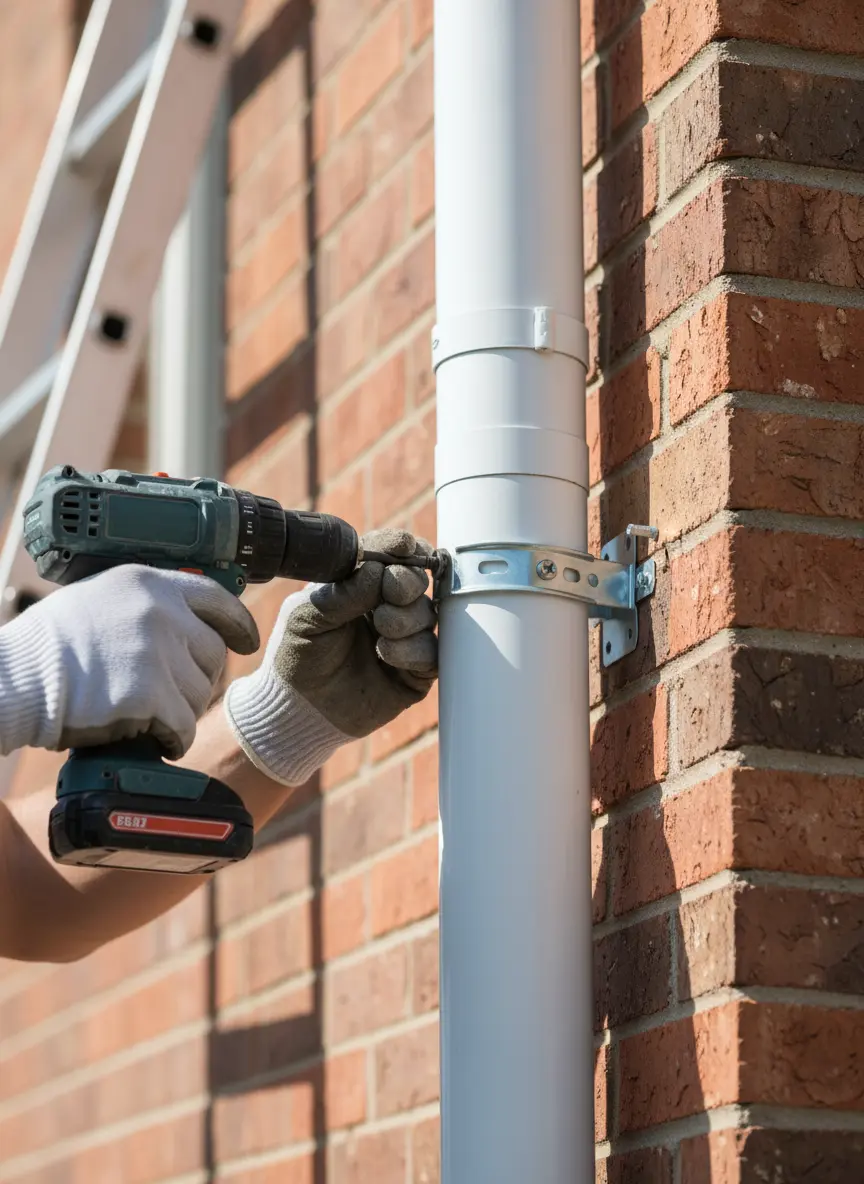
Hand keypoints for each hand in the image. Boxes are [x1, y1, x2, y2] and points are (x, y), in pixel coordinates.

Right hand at [0, 565, 258, 758]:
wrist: (16, 678)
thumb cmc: (47, 646)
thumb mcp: (97, 598)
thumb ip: (142, 604)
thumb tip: (179, 621)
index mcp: (148, 583)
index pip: (215, 597)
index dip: (237, 623)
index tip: (247, 641)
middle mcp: (160, 612)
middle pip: (213, 653)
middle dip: (201, 679)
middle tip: (178, 697)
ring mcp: (156, 652)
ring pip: (199, 693)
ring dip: (182, 712)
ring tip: (154, 719)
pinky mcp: (149, 694)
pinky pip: (183, 724)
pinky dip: (175, 739)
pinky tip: (159, 741)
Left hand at [224, 529, 437, 784]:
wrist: (297, 708)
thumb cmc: (296, 655)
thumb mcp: (307, 616)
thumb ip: (342, 592)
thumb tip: (377, 569)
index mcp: (360, 585)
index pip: (387, 556)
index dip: (399, 547)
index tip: (403, 547)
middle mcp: (386, 607)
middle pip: (416, 580)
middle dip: (407, 582)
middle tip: (391, 593)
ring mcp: (403, 639)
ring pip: (427, 614)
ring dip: (406, 618)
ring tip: (381, 630)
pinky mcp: (414, 673)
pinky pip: (431, 653)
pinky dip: (412, 649)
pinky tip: (387, 653)